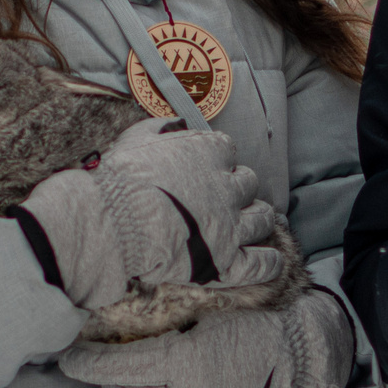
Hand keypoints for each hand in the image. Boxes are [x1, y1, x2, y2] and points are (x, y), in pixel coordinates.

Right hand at [19, 120, 289, 311]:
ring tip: (251, 223)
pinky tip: (272, 260)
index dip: (216, 160)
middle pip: (248, 183)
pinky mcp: (228, 262)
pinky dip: (270, 263)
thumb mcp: (135, 140)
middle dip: (237, 189)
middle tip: (223, 198)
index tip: (205, 168)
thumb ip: (160, 129)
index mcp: (207, 154)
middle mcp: (226, 188)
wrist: (115, 225)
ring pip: (262, 219)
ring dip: (258, 219)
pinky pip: (262, 264)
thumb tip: (174, 124)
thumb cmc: (121, 182)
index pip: (226, 149)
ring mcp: (231, 226)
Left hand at [59, 289, 355, 387]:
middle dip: (111, 379)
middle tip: (115, 364)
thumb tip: (94, 323)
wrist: (284, 368)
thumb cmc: (234, 332)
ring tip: (152, 385)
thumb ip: (155, 324)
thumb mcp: (197, 317)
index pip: (115, 366)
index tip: (67, 357)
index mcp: (182, 361)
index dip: (85, 363)